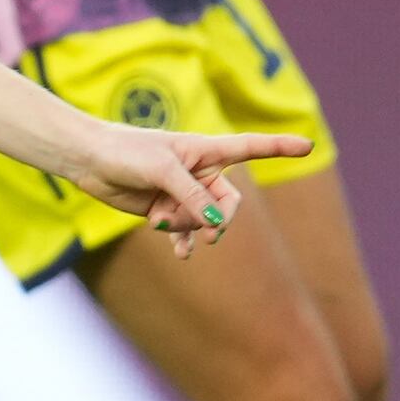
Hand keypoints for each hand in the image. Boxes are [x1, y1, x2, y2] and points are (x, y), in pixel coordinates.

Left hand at [68, 124, 307, 247]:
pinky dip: (185, 242)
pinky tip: (182, 254)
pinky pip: (187, 232)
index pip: (251, 147)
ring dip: (188, 227)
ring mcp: (184, 192)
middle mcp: (200, 171)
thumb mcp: (162, 170)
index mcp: (206, 149)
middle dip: (217, 219)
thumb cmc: (126, 152)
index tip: (309, 146)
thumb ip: (191, 195)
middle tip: (201, 229)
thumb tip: (215, 223)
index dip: (280, 147)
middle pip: (229, 203)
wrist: (90, 161)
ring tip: (161, 222)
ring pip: (205, 221)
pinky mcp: (166, 209)